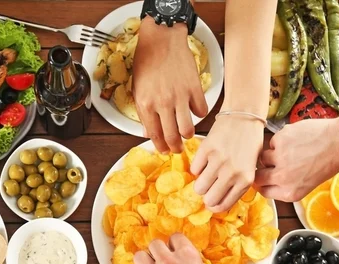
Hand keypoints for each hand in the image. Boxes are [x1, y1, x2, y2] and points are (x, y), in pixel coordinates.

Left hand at [128, 234, 224, 263]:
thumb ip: (191, 262)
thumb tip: (183, 261)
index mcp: (187, 254)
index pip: (174, 237)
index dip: (174, 245)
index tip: (174, 252)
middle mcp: (169, 261)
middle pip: (154, 244)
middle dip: (158, 252)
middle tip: (162, 262)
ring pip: (139, 256)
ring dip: (145, 262)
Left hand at [132, 17, 207, 152]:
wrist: (162, 38)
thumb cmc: (147, 60)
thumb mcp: (137, 87)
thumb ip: (143, 111)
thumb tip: (148, 131)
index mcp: (145, 103)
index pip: (154, 134)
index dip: (160, 146)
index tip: (164, 150)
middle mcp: (162, 103)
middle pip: (172, 137)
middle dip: (175, 147)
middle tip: (177, 148)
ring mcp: (180, 96)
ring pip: (188, 129)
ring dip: (187, 135)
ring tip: (186, 133)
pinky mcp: (195, 88)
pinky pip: (201, 111)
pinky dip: (198, 114)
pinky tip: (194, 110)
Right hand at [191, 117, 263, 211]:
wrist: (244, 117)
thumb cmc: (250, 143)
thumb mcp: (251, 167)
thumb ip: (238, 185)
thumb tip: (219, 201)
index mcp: (245, 180)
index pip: (223, 205)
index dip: (215, 206)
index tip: (212, 203)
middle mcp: (232, 173)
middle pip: (209, 200)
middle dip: (207, 196)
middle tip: (209, 189)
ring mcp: (218, 161)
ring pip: (199, 187)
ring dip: (201, 183)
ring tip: (206, 175)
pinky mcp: (206, 150)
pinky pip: (194, 169)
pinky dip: (198, 167)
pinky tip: (206, 160)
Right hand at [255, 118, 338, 201]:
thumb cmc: (328, 163)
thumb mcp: (307, 184)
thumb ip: (287, 185)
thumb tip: (269, 181)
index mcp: (290, 192)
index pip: (263, 191)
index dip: (264, 183)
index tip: (265, 178)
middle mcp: (282, 178)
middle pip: (258, 176)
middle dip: (264, 170)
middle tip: (272, 163)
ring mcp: (279, 158)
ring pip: (263, 157)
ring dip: (272, 154)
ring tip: (289, 150)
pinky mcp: (280, 140)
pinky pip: (273, 141)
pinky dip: (282, 140)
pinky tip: (296, 139)